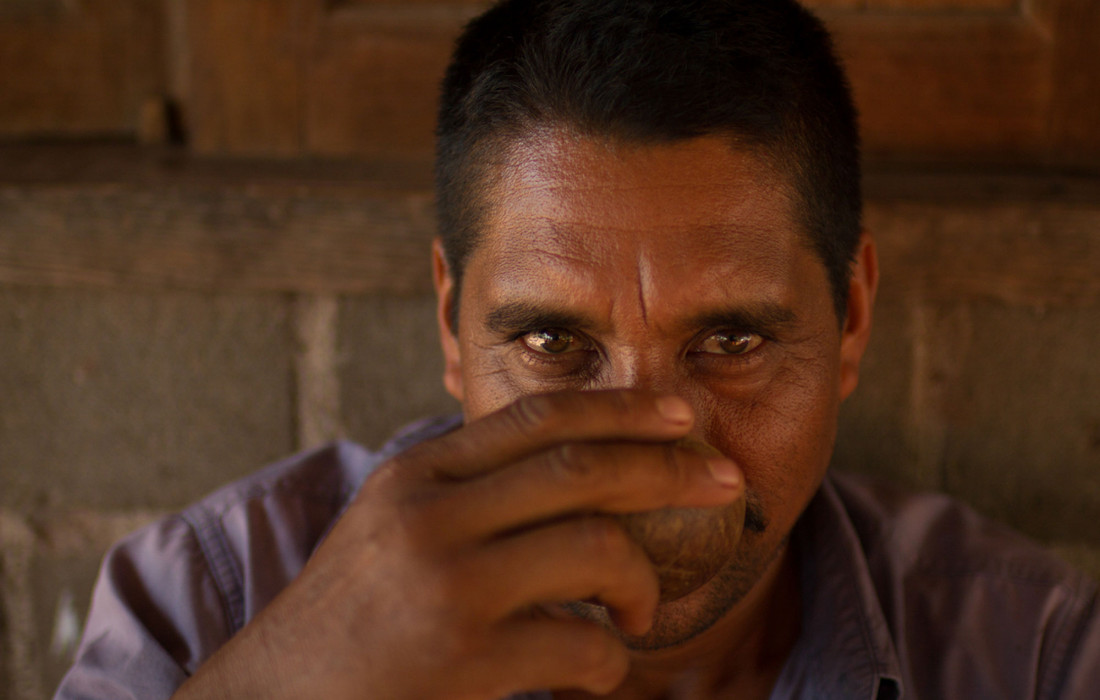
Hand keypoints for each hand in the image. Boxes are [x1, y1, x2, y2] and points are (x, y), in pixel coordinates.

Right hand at [172, 390, 742, 699]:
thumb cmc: (350, 616)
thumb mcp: (392, 526)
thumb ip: (466, 489)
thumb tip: (572, 464)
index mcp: (416, 475)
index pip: (537, 416)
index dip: (622, 408)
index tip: (683, 411)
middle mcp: (429, 517)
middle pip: (581, 468)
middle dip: (670, 469)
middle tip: (725, 481)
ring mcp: (446, 588)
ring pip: (596, 549)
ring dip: (644, 581)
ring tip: (643, 609)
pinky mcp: (463, 663)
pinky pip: (584, 649)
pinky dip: (611, 661)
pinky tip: (596, 670)